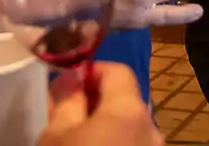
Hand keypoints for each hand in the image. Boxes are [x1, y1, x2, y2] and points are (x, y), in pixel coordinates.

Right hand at [39, 63, 162, 145]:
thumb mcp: (57, 136)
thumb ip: (66, 101)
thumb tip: (71, 77)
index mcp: (131, 109)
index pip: (117, 70)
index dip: (90, 71)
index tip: (65, 84)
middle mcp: (151, 125)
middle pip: (123, 99)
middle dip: (94, 100)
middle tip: (63, 113)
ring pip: (127, 125)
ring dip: (102, 124)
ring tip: (74, 137)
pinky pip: (131, 142)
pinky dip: (113, 140)